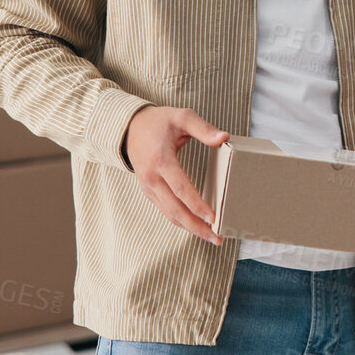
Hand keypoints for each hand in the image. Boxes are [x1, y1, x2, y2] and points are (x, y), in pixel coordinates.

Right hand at [122, 105, 229, 243]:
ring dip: (190, 228)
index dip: (197, 205)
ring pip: (169, 214)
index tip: (213, 218)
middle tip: (217, 238)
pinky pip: (165, 210)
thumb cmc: (159, 121)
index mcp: (161, 161)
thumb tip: (224, 138)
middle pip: (175, 209)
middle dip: (196, 226)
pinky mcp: (149, 191)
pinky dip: (181, 221)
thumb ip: (203, 128)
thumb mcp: (182, 116)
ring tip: (211, 237)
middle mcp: (152, 178)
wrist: (129, 127)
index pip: (180, 188)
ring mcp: (148, 187)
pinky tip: (196, 226)